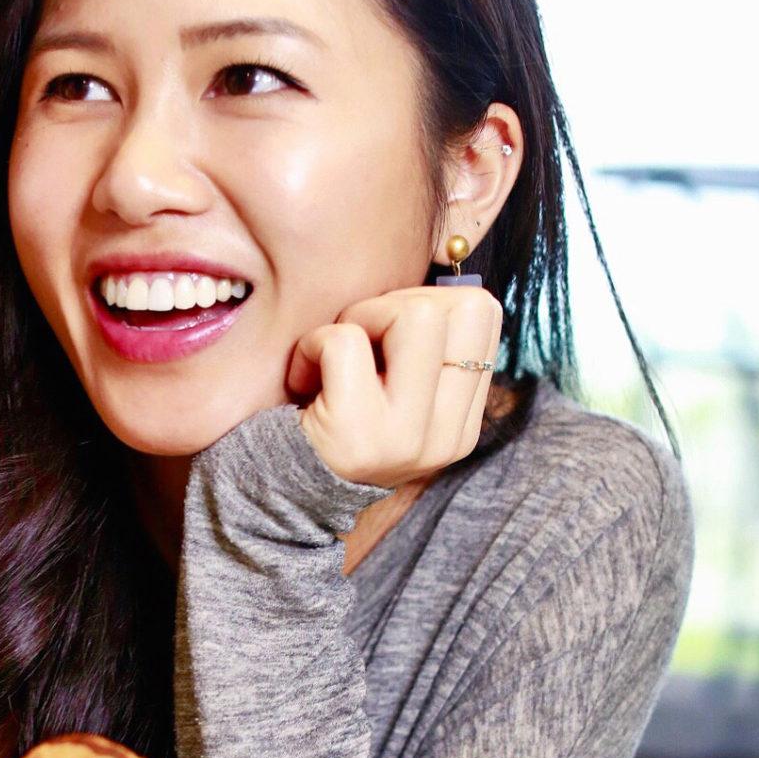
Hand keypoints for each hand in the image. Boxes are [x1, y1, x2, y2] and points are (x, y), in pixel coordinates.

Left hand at [285, 285, 504, 487]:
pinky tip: (304, 377)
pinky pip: (345, 341)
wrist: (274, 494)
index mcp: (462, 424)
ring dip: (360, 318)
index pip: (484, 315)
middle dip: (399, 304)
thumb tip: (440, 263)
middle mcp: (446, 437)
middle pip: (465, 307)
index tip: (388, 335)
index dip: (431, 301)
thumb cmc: (328, 420)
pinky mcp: (356, 435)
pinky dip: (313, 344)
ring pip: (417, 314)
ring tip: (334, 358)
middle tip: (360, 341)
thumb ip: (421, 348)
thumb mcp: (391, 391)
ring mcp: (407, 439)